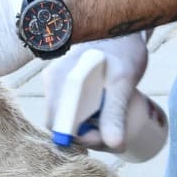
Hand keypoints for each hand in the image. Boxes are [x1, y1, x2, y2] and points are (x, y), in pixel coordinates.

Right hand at [42, 33, 149, 150]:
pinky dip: (89, 121)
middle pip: (63, 124)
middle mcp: (53, 83)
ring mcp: (58, 86)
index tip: (105, 135)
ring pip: (69, 120)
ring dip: (91, 129)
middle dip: (89, 135)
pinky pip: (72, 113)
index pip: (58, 123)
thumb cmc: (123, 51)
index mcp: (60, 80)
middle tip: (116, 132)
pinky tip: (107, 117)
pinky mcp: (67, 89)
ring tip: (115, 122)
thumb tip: (115, 144)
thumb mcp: (123, 82)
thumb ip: (116, 112)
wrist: (122, 32)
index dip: (80, 137)